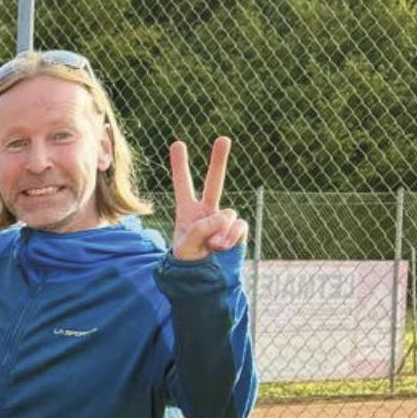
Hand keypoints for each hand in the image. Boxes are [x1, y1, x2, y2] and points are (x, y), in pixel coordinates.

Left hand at [169, 137, 247, 261]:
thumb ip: (201, 228)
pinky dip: (231, 238)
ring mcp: (224, 219)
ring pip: (227, 214)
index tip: (177, 143)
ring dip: (219, 233)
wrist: (204, 279)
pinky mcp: (238, 228)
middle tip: (223, 138)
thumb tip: (224, 217)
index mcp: (187, 211)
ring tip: (210, 247)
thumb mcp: (185, 246)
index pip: (183, 185)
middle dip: (219, 160)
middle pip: (214, 182)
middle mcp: (207, 210)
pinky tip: (223, 247)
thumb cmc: (188, 262)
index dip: (180, 165)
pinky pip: (239, 226)